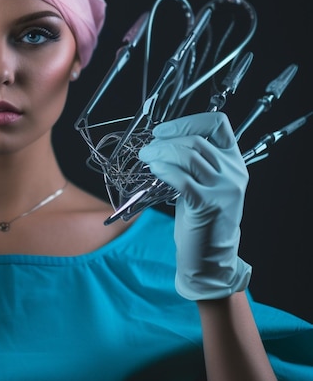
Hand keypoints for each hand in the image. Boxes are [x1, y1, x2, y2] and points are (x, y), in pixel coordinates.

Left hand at [138, 112, 251, 299]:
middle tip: (147, 149)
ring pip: (189, 156)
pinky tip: (155, 170)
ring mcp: (223, 189)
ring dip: (160, 153)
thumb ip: (193, 162)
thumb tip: (160, 142)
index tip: (163, 131)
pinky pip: (183, 178)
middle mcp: (233, 172)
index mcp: (234, 161)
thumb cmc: (202, 219)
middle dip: (165, 141)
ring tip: (146, 158)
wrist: (210, 258)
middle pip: (196, 141)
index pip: (218, 124)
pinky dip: (165, 170)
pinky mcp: (209, 205)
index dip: (188, 122)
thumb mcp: (204, 184)